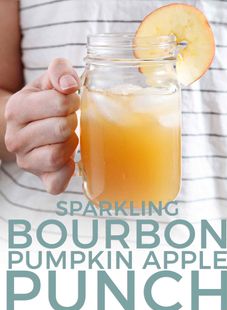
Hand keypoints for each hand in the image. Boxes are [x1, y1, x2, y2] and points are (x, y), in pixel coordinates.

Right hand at [4, 58, 79, 193]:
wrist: (29, 127)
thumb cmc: (42, 104)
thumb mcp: (47, 81)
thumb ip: (59, 71)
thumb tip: (69, 86)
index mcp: (16, 110)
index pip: (59, 104)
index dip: (72, 101)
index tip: (70, 103)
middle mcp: (15, 139)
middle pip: (60, 130)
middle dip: (72, 122)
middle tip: (70, 120)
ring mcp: (26, 162)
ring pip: (57, 155)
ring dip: (71, 144)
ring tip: (68, 137)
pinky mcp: (41, 180)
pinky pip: (58, 182)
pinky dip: (68, 170)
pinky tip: (68, 157)